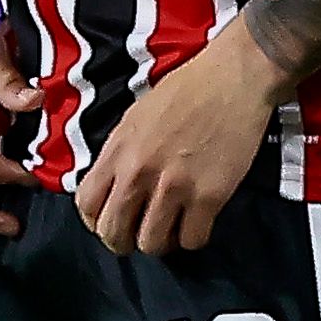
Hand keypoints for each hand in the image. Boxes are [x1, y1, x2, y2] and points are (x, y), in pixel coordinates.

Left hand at [78, 23, 291, 255]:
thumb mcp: (136, 117)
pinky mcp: (209, 196)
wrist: (234, 76)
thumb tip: (115, 186)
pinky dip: (194, 237)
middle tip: (142, 232)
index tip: (114, 220)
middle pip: (114, 234)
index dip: (98, 221)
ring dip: (162, 241)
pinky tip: (199, 221)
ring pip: (152, 244)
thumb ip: (121, 154)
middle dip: (125, 241)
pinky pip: (192, 240)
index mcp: (118, 150)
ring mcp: (174, 186)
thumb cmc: (187, 90)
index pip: (86, 205)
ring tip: (174, 226)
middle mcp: (139, 172)